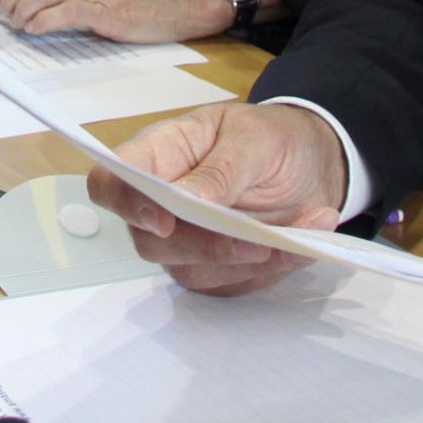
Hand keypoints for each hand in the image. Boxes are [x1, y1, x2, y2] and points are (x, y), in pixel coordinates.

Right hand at [86, 102, 346, 295]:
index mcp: (160, 155)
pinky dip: (274, 268)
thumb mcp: (254, 138)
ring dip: (247, 260)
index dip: (125, 204)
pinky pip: (233, 284)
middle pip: (147, 240)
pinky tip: (303, 241)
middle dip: (203, 246)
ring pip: (190, 270)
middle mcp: (161, 203)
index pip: (111, 183)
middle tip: (257, 240)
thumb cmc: (271, 138)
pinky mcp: (214, 269)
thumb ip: (221, 169)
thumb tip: (187, 200)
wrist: (311, 164)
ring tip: (301, 229)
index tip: (164, 221)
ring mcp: (185, 241)